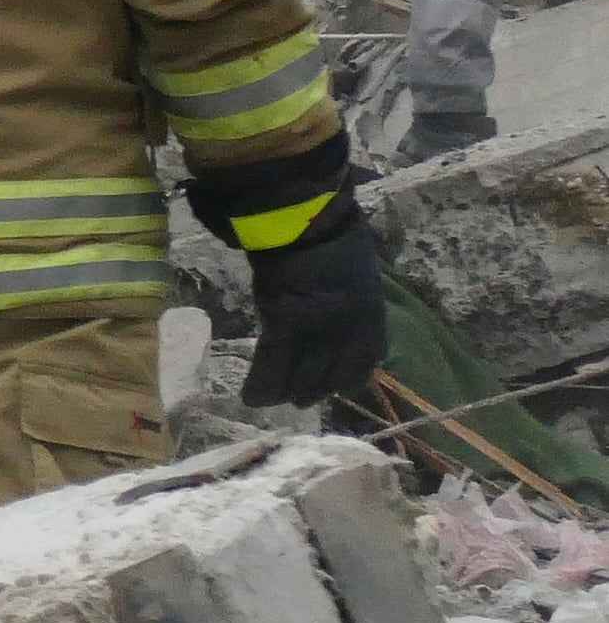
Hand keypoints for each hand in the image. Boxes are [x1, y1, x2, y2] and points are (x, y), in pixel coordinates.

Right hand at [244, 203, 388, 409]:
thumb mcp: (355, 267)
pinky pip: (272, 363)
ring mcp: (317, 330)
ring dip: (287, 392)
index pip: (366, 359)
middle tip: (301, 399)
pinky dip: (261, 384)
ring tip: (275, 401)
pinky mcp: (284, 325)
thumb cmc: (331, 232)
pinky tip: (252, 398)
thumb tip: (336, 297)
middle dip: (317, 389)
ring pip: (302, 375)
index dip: (350, 377)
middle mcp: (350, 330)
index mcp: (371, 314)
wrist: (305, 220)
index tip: (338, 386)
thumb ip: (348, 292)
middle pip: (334, 374)